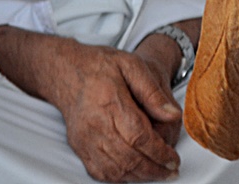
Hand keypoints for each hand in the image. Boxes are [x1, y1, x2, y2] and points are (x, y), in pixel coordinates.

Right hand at [0, 27, 181, 181]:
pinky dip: (120, 178)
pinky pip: (100, 172)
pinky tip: (134, 171)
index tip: (174, 158)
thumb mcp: (131, 65)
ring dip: (140, 176)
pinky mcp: (78, 146)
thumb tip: (172, 115)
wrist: (65, 70)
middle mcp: (94, 124)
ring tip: (158, 172)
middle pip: (129, 158)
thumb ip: (153, 91)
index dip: (160, 153)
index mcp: (110, 102)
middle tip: (171, 169)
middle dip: (155, 170)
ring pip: (116, 170)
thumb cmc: (99, 67)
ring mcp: (84, 138)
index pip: (139, 137)